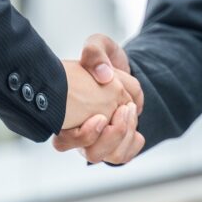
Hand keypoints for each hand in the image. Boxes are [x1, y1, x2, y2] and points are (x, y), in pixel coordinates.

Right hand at [53, 35, 146, 164]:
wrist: (116, 65)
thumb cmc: (103, 57)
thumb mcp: (98, 44)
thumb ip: (95, 52)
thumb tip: (103, 76)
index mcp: (64, 110)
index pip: (68, 136)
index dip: (88, 130)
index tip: (101, 110)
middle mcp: (76, 128)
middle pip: (90, 152)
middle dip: (111, 134)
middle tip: (124, 110)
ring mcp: (93, 138)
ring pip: (101, 157)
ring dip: (120, 140)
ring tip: (129, 114)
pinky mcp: (111, 141)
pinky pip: (118, 157)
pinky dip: (130, 147)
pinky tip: (137, 133)